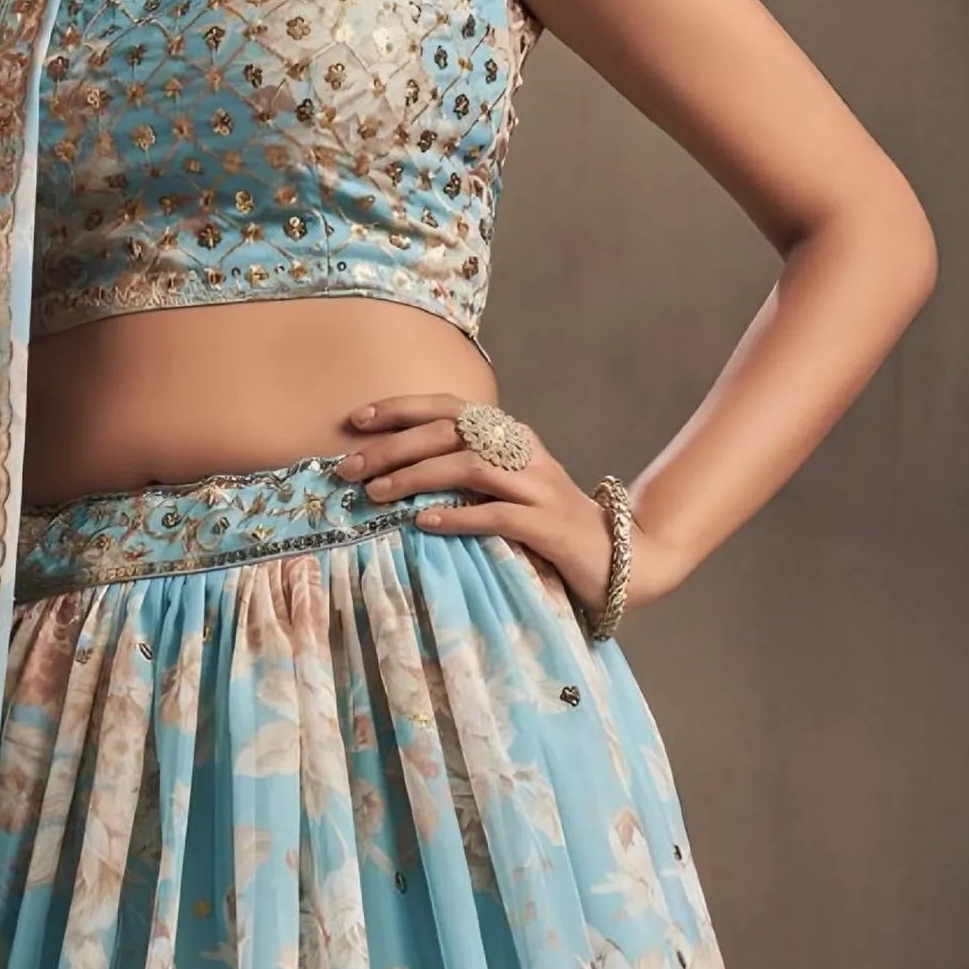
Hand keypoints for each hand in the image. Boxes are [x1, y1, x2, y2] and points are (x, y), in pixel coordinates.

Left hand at [337, 393, 695, 617]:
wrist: (620, 560)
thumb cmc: (549, 527)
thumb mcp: (506, 490)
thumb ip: (465, 473)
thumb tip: (392, 473)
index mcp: (510, 436)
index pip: (449, 408)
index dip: (401, 408)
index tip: (356, 420)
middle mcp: (524, 451)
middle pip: (450, 433)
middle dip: (392, 447)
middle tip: (348, 468)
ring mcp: (538, 486)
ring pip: (469, 466)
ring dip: (416, 477)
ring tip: (377, 495)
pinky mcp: (548, 525)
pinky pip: (496, 514)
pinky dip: (457, 516)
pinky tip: (424, 523)